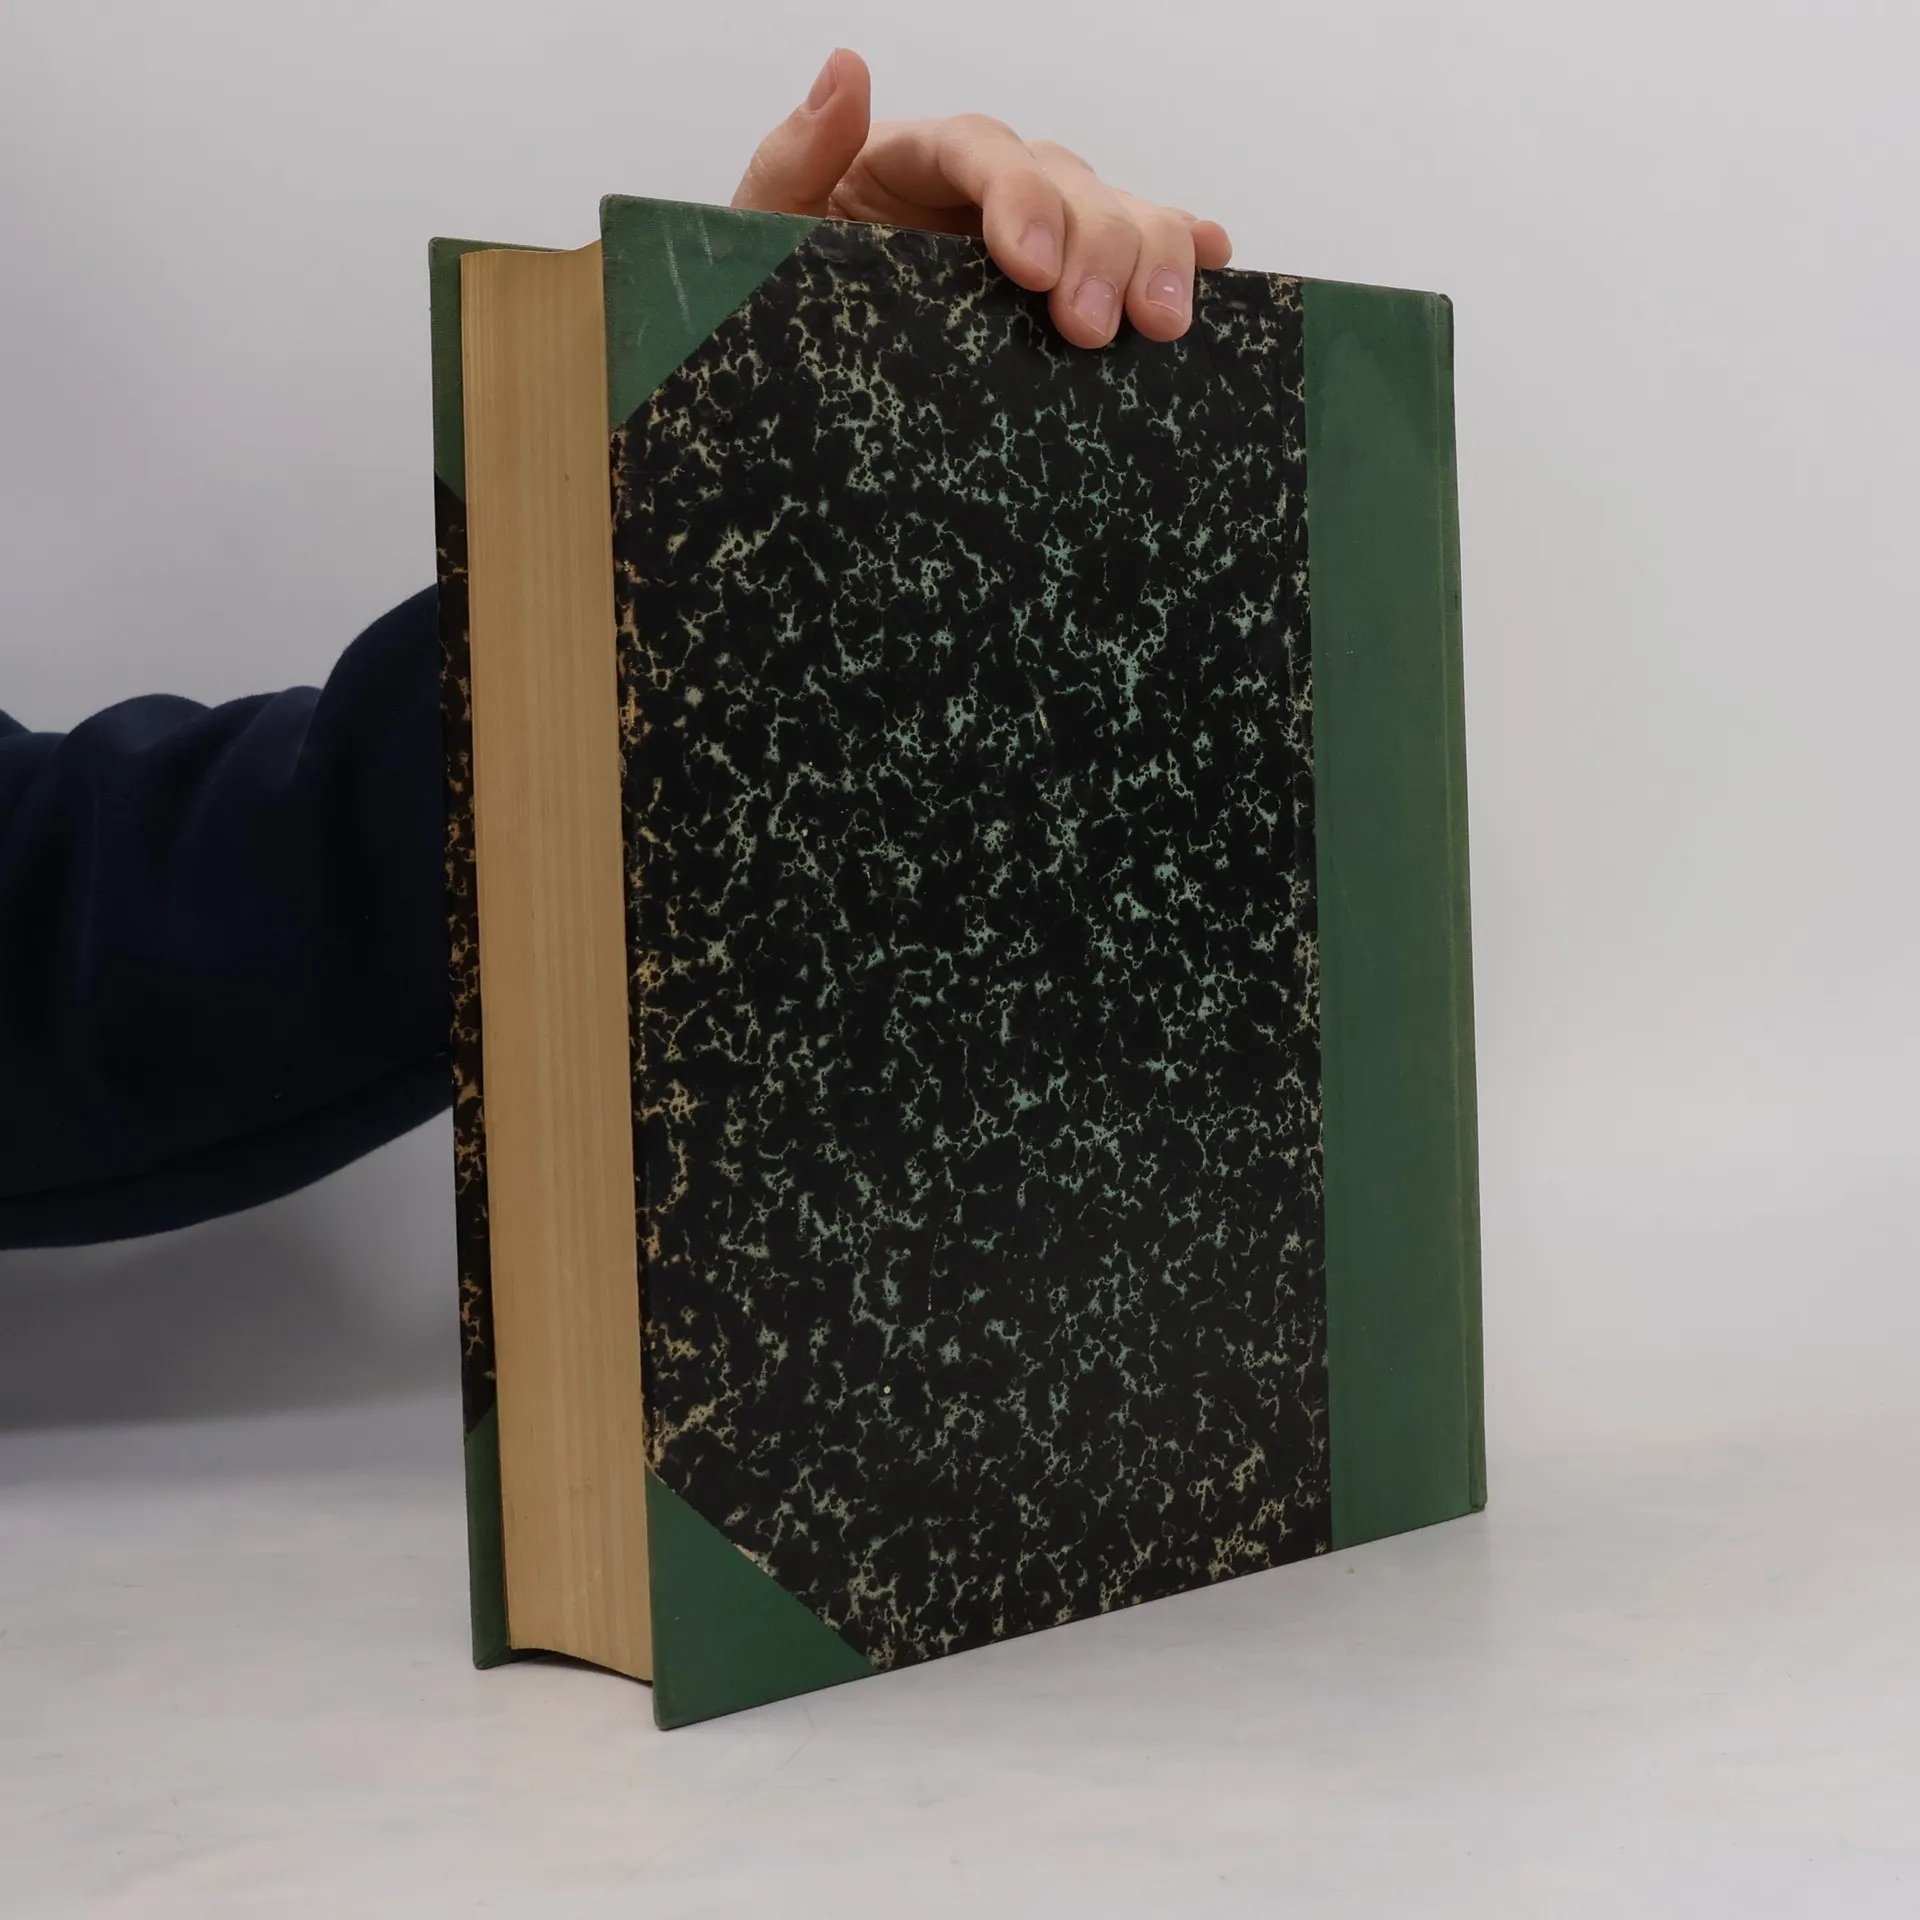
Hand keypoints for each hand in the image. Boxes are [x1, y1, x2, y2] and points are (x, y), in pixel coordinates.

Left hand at [732, 48, 1232, 349]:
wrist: (800, 384)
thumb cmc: (779, 305)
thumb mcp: (763, 235)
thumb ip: (794, 159)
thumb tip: (845, 67)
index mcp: (909, 165)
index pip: (979, 151)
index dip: (1016, 197)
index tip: (1030, 268)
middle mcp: (985, 190)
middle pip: (1065, 180)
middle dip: (1093, 247)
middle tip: (1091, 326)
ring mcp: (1036, 236)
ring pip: (1114, 214)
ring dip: (1152, 257)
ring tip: (1164, 323)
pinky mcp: (1065, 287)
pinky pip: (1134, 254)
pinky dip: (1182, 251)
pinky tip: (1217, 266)